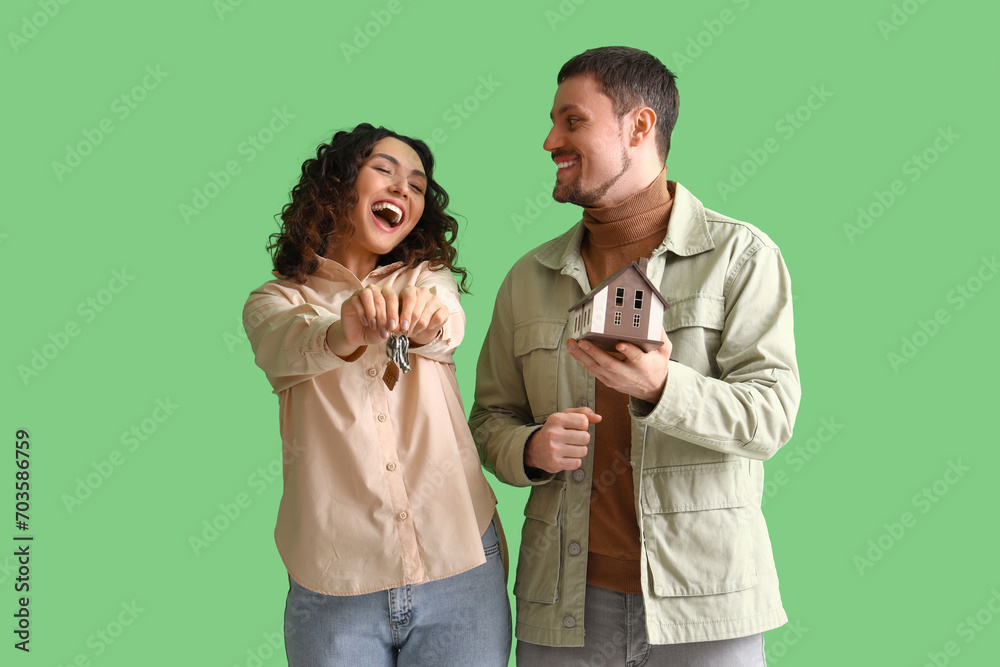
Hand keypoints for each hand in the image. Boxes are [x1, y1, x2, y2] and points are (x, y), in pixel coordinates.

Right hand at [328, 284, 450, 357]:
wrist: (359, 337)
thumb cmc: (376, 332)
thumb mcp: (387, 330)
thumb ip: (393, 327)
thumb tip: (401, 327)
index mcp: (387, 296)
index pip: (394, 297)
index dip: (396, 312)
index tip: (397, 328)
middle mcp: (375, 291)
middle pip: (382, 296)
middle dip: (386, 314)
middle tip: (387, 329)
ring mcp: (361, 294)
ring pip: (369, 294)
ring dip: (374, 311)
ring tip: (375, 325)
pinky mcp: (350, 300)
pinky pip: (356, 301)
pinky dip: (362, 312)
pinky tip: (365, 322)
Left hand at [396, 285, 449, 345]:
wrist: (420, 326)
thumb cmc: (407, 318)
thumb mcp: (398, 318)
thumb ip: (395, 321)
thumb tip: (394, 328)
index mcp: (410, 290)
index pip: (409, 299)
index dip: (405, 315)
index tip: (402, 328)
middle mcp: (423, 291)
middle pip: (416, 312)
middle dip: (409, 327)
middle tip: (406, 333)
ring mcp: (435, 299)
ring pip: (424, 320)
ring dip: (418, 329)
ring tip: (414, 330)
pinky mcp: (444, 309)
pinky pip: (437, 320)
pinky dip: (431, 327)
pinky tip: (427, 326)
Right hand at [524, 407, 601, 473]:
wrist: (534, 449)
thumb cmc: (555, 430)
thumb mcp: (564, 417)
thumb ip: (582, 413)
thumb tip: (599, 418)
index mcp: (556, 419)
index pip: (584, 421)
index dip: (583, 426)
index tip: (574, 428)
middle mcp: (553, 433)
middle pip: (586, 437)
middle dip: (582, 439)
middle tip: (572, 440)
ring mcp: (553, 449)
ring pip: (583, 451)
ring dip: (579, 451)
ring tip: (568, 448)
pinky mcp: (555, 463)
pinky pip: (577, 463)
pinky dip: (574, 461)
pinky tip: (565, 457)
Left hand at [566, 330, 672, 403]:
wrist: (653, 389)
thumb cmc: (657, 366)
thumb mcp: (664, 351)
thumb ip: (659, 335)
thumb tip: (653, 319)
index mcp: (644, 366)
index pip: (636, 358)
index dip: (628, 351)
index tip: (620, 344)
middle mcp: (628, 374)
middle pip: (609, 364)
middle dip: (594, 352)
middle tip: (582, 341)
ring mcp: (616, 380)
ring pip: (596, 368)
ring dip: (582, 356)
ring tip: (571, 344)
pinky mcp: (608, 382)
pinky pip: (592, 371)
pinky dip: (582, 360)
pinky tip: (574, 350)